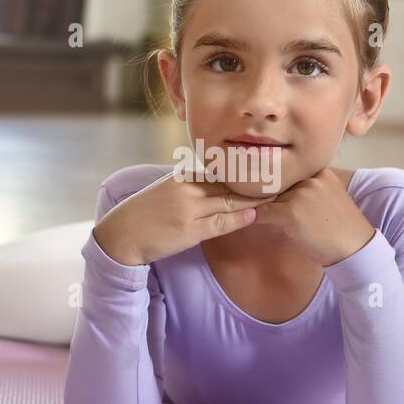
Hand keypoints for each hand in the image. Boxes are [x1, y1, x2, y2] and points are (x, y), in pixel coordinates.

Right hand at [92, 170, 277, 265]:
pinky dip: (239, 219)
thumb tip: (215, 183)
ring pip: (228, 202)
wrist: (122, 235)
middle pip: (228, 183)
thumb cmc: (145, 214)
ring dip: (253, 199)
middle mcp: (186, 188)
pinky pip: (219, 223)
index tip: (266, 168)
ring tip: (277, 196)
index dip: (245, 170)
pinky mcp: (188, 230)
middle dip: (255, 182)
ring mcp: (188, 209)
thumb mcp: (167, 190)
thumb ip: (191, 185)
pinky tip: (255, 215)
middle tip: (282, 179)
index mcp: (182, 176)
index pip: (221, 170)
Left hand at [250, 167, 375, 266]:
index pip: (291, 172)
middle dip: (272, 195)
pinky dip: (255, 217)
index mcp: (322, 172)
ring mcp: (301, 194)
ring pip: (270, 198)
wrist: (355, 248)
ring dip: (265, 207)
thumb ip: (310, 190)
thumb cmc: (342, 228)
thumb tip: (282, 191)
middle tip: (262, 202)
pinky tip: (251, 220)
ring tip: (260, 214)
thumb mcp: (330, 197)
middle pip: (280, 184)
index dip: (280, 182)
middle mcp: (311, 179)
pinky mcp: (291, 212)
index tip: (268, 187)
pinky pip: (263, 212)